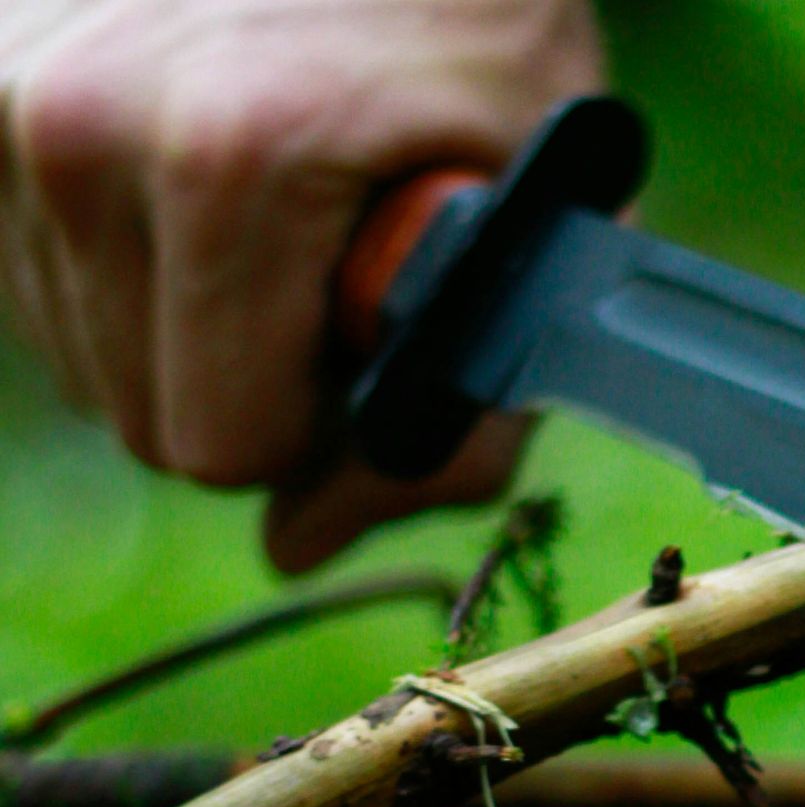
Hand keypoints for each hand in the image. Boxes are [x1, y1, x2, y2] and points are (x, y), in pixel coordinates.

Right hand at [0, 0, 605, 570]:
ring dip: (191, 328)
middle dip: (257, 387)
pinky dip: (131, 267)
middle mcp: (76, 120)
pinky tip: (210, 182)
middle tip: (336, 276)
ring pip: (85, 355)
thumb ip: (460, 417)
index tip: (372, 342)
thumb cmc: (481, 36)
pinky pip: (42, 274)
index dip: (321, 428)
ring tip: (284, 209)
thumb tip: (301, 545)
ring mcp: (6, 90)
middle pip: (147, 419)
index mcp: (230, 159)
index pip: (224, 447)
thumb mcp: (538, 222)